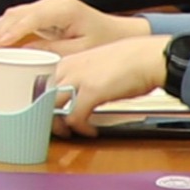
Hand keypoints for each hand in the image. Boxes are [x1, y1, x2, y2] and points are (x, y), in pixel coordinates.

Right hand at [0, 0, 141, 54]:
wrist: (119, 33)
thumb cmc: (104, 41)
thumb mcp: (79, 51)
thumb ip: (50, 51)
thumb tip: (24, 54)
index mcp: (65, 8)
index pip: (30, 18)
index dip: (11, 32)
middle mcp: (55, 2)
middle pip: (19, 13)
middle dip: (0, 29)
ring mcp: (50, 4)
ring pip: (17, 12)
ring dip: (1, 27)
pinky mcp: (47, 10)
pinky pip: (23, 16)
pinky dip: (9, 26)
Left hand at [51, 35, 174, 135]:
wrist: (149, 56)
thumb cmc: (129, 61)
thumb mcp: (95, 66)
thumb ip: (81, 78)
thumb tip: (73, 96)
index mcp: (67, 62)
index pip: (40, 85)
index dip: (41, 104)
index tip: (47, 115)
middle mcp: (67, 69)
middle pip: (41, 97)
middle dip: (45, 116)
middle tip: (57, 127)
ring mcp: (77, 79)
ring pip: (51, 108)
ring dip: (59, 125)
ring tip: (70, 132)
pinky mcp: (90, 92)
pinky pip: (74, 118)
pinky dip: (81, 128)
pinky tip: (90, 130)